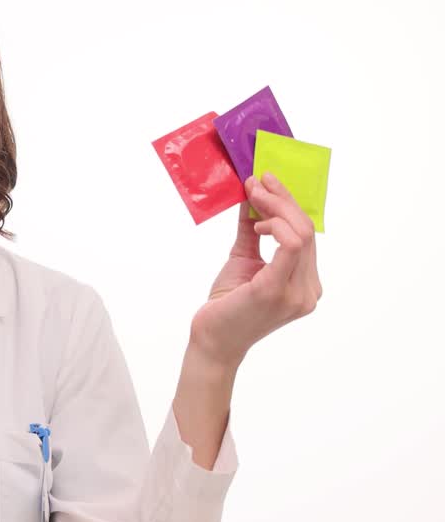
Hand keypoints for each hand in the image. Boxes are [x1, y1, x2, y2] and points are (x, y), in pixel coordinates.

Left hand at [189, 172, 323, 367]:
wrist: (212, 340)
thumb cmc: (228, 304)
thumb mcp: (243, 259)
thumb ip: (250, 231)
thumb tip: (251, 196)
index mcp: (306, 284)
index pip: (307, 234)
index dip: (289, 203)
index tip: (267, 181)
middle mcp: (309, 291)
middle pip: (307, 230)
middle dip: (282, 199)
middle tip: (258, 180)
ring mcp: (297, 293)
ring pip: (301, 233)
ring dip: (276, 207)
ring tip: (253, 195)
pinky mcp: (277, 291)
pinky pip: (290, 246)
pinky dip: (275, 225)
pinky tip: (257, 224)